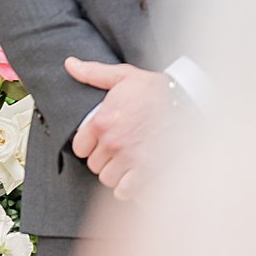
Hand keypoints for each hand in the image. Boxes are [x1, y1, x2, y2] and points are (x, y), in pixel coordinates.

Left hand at [65, 57, 171, 201]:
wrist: (185, 101)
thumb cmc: (153, 89)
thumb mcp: (122, 75)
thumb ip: (92, 73)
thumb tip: (69, 64)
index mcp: (102, 122)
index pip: (79, 148)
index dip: (89, 145)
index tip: (99, 142)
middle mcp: (112, 142)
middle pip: (94, 165)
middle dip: (103, 159)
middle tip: (116, 150)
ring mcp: (129, 158)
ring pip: (107, 179)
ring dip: (114, 174)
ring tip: (124, 163)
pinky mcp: (146, 170)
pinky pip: (124, 191)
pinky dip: (127, 188)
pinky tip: (133, 177)